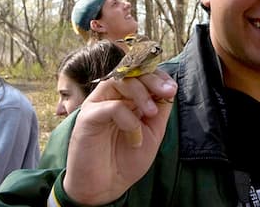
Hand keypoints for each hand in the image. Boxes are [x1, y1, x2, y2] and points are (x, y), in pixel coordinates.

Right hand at [63, 69, 177, 204]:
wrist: (106, 186)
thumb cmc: (127, 159)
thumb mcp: (153, 132)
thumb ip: (160, 109)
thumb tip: (170, 88)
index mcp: (127, 97)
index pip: (141, 74)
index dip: (158, 76)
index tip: (172, 88)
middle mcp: (112, 96)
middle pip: (131, 72)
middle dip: (152, 79)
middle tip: (167, 92)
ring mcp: (98, 104)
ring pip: (119, 81)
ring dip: (140, 93)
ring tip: (152, 113)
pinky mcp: (88, 117)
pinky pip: (110, 107)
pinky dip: (127, 119)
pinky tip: (134, 136)